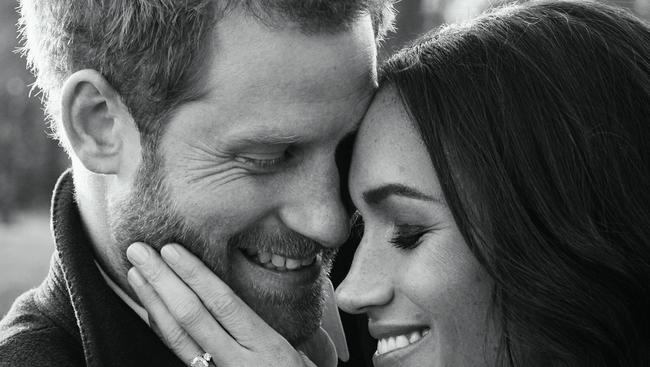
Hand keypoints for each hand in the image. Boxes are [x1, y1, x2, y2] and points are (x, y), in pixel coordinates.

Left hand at [125, 242, 331, 366]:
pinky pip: (181, 354)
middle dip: (162, 280)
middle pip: (192, 316)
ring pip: (179, 337)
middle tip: (138, 251)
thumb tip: (235, 296)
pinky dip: (161, 329)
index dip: (195, 274)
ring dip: (153, 302)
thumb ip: (265, 326)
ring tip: (136, 274)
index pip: (223, 303)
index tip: (172, 249)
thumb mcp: (296, 351)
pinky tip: (151, 307)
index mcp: (264, 345)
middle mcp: (238, 361)